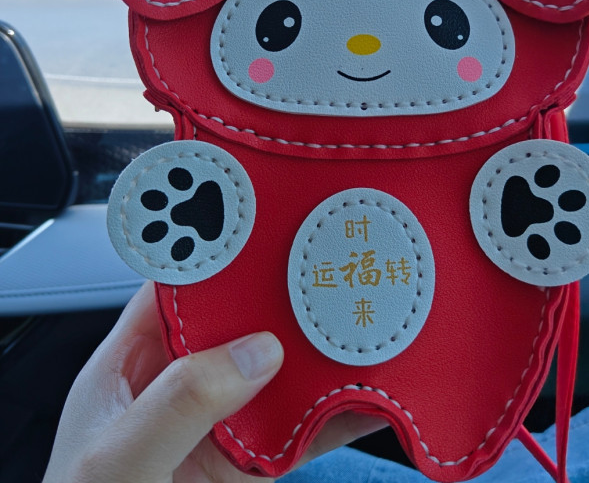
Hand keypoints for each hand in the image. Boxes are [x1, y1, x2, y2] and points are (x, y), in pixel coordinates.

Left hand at [43, 281, 385, 482]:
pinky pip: (301, 428)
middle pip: (241, 322)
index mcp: (136, 359)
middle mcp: (184, 380)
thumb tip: (256, 352)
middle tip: (332, 271)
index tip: (267, 232)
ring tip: (360, 325)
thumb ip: (181, 400)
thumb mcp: (121, 455)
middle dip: (284, 300)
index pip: (180, 288)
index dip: (220, 257)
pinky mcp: (253, 459)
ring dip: (318, 355)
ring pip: (279, 371)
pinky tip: (366, 396)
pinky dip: (335, 414)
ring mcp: (223, 418)